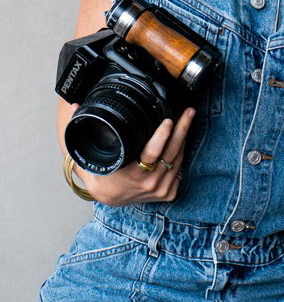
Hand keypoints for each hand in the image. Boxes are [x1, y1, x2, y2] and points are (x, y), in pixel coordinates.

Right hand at [71, 105, 195, 205]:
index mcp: (132, 175)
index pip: (151, 154)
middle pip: (171, 153)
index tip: (167, 120)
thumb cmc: (102, 174)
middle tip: (188, 110)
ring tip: (187, 116)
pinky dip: (181, 151)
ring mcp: (160, 190)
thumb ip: (82, 131)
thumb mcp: (89, 157)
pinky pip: (179, 168)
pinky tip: (183, 136)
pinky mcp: (169, 193)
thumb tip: (75, 105)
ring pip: (177, 158)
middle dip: (182, 128)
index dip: (161, 137)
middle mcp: (149, 184)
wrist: (110, 198)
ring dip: (184, 136)